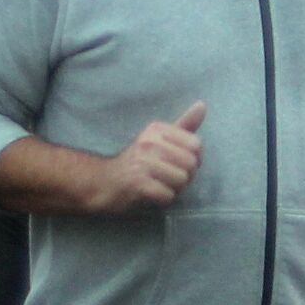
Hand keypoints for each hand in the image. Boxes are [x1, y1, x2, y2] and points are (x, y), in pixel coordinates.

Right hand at [90, 102, 205, 213]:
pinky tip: (151, 194)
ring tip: (158, 185)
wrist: (102, 182)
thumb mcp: (159, 139)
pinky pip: (168, 195)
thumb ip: (183, 125)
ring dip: (174, 188)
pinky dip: (163, 199)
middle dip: (184, 176)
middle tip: (166, 177)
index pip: (196, 145)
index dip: (192, 159)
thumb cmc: (137, 162)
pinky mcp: (137, 184)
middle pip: (191, 164)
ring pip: (182, 180)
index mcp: (157, 129)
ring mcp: (142, 163)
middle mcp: (149, 142)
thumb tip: (202, 105)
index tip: (175, 162)